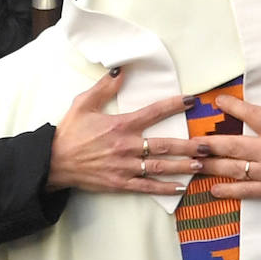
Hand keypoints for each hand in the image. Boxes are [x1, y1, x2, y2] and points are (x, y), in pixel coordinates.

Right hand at [47, 68, 202, 194]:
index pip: (153, 112)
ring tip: (200, 165)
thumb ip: (104, 88)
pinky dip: (164, 188)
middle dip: (188, 145)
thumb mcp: (83, 104)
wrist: (53, 162)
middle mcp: (127, 147)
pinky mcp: (120, 183)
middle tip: (207, 144)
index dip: (174, 105)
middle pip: (165, 145)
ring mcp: (125, 167)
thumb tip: (121, 71)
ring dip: (182, 166)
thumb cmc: (69, 133)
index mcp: (120, 126)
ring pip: (160, 167)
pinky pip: (146, 186)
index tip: (191, 101)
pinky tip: (180, 188)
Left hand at [198, 79, 260, 202]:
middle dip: (207, 143)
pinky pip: (246, 191)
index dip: (232, 106)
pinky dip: (228, 191)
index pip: (251, 115)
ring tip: (192, 163)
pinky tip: (212, 189)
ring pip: (234, 169)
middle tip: (188, 141)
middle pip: (232, 145)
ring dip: (210, 166)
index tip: (217, 101)